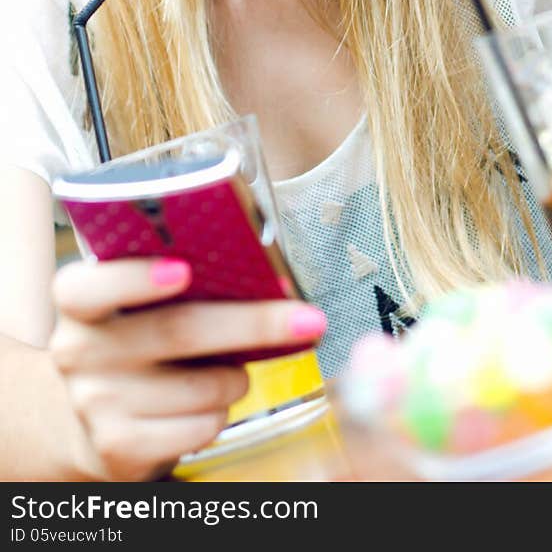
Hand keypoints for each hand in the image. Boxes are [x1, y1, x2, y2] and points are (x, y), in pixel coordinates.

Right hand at [49, 257, 326, 480]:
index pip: (92, 286)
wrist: (84, 415)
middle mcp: (77, 350)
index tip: (184, 271)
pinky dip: (221, 413)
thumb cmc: (134, 339)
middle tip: (307, 320)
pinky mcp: (119, 446)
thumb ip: (178, 281)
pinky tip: (209, 404)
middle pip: (178, 331)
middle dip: (253, 324)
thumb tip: (265, 279)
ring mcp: (95, 402)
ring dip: (236, 377)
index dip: (137, 278)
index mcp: (80, 300)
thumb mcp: (137, 303)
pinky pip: (199, 426)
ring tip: (233, 371)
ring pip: (200, 386)